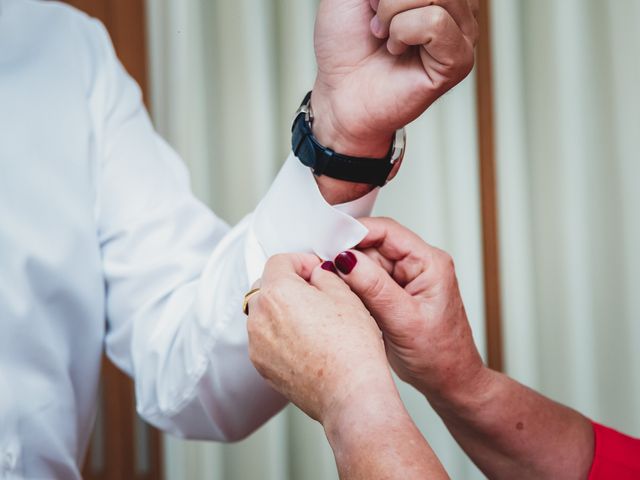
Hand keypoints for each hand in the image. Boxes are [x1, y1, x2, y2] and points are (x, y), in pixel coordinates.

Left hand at [246, 253, 397, 423]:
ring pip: (264, 314)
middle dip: (289, 286)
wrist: (350, 394)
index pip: (279, 261)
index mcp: (277, 292)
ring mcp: (257, 344)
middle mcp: (259, 316)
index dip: (301, 262)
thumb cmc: (352, 347)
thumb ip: (325, 275)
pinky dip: (280, 336)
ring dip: (282, 311)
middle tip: (317, 295)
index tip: (317, 272)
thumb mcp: (346, 295)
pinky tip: (308, 344)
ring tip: (314, 323)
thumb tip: (317, 274)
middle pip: (267, 287)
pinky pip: (266, 339)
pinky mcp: (262, 367)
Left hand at [312, 0, 478, 157]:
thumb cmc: (346, 41)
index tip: (373, 4)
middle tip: (376, 20)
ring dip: (393, 14)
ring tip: (384, 36)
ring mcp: (463, 33)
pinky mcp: (459, 61)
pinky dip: (404, 33)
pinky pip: (436, 23)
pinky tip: (396, 50)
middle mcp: (459, 6)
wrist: (338, 89)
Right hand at [329, 217, 484, 400]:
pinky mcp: (392, 294)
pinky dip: (351, 288)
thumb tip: (345, 259)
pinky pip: (366, 281)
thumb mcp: (404, 320)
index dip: (355, 232)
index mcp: (429, 263)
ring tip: (333, 289)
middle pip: (372, 246)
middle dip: (346, 255)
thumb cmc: (441, 356)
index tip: (328, 241)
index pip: (387, 231)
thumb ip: (374, 287)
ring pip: (365, 263)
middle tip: (323, 269)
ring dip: (347, 274)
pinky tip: (343, 298)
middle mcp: (417, 266)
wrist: (449, 383)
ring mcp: (404, 280)